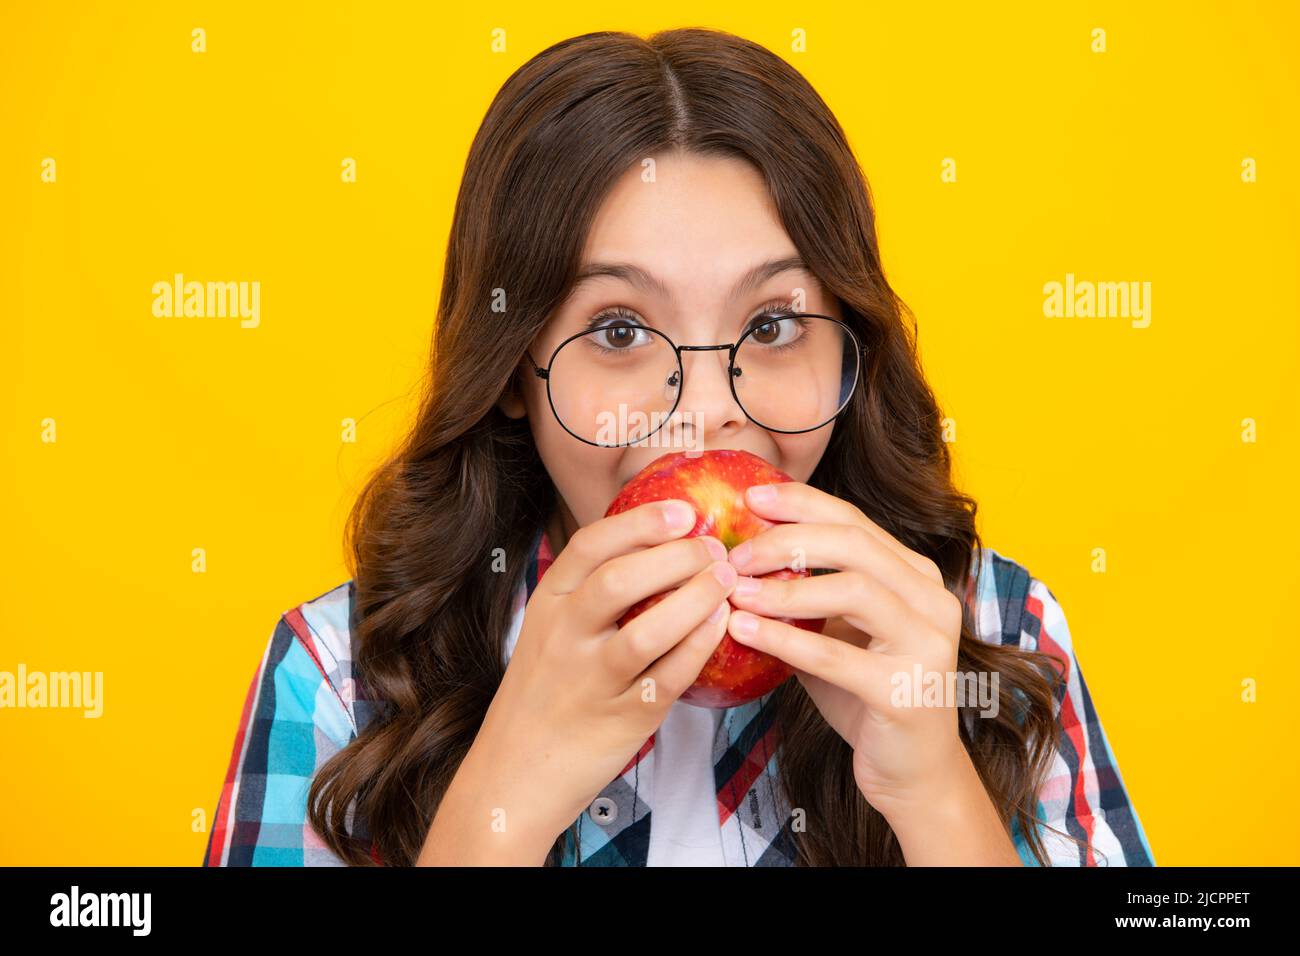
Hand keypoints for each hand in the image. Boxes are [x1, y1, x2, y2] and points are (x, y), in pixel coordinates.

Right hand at [469, 499, 737, 847]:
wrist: (514, 774)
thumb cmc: (546, 691)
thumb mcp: (551, 630)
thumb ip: (589, 589)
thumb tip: (657, 541)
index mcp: (547, 604)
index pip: (591, 545)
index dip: (641, 522)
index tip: (685, 510)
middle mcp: (563, 637)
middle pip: (620, 581)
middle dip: (676, 556)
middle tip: (715, 548)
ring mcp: (589, 681)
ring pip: (645, 631)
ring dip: (694, 600)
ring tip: (726, 581)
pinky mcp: (619, 720)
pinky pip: (666, 678)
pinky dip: (698, 647)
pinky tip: (721, 626)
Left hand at [721, 481, 971, 822]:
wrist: (911, 772)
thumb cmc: (865, 695)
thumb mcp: (837, 633)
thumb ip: (807, 593)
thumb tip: (739, 555)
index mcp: (916, 576)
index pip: (856, 521)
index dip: (802, 504)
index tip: (751, 498)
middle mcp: (932, 600)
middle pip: (855, 545)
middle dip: (788, 540)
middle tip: (736, 552)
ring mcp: (927, 644)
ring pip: (853, 591)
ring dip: (785, 587)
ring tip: (735, 591)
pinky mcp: (907, 690)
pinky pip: (837, 656)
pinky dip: (784, 639)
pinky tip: (743, 631)